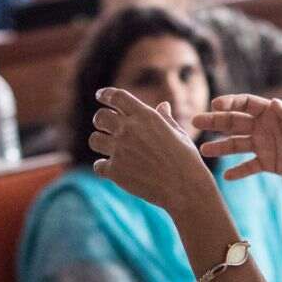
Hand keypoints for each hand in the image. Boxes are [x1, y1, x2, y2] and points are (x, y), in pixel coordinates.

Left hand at [89, 87, 212, 212]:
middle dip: (101, 120)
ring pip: (94, 139)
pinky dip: (104, 168)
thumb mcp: (179, 134)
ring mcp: (120, 150)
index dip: (106, 94)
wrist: (184, 187)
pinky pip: (98, 165)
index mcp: (145, 116)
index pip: (117, 96)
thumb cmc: (186, 159)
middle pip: (100, 116)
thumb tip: (163, 105)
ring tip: (108, 148)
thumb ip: (165, 119)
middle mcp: (129, 129)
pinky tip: (112, 169)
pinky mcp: (115, 171)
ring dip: (100, 142)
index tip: (101, 95)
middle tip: (105, 126)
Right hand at [193, 94, 281, 180]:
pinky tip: (225, 176)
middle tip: (194, 121)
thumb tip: (275, 103)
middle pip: (233, 122)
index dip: (230, 103)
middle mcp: (262, 127)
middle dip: (214, 121)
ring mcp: (263, 145)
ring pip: (236, 145)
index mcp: (271, 112)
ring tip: (203, 150)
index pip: (245, 104)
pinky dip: (238, 172)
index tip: (215, 105)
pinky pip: (249, 167)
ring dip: (220, 146)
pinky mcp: (268, 163)